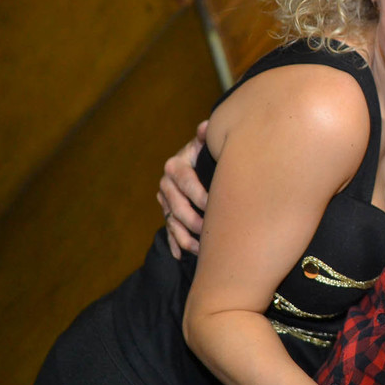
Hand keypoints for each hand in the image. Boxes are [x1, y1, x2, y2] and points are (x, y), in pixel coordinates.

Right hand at [157, 121, 208, 258]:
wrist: (198, 159)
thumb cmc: (208, 152)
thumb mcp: (207, 144)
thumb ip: (206, 138)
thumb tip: (205, 127)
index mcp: (176, 166)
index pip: (186, 183)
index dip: (201, 196)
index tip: (218, 209)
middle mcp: (167, 184)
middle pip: (177, 207)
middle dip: (194, 222)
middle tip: (212, 234)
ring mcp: (166, 201)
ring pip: (172, 223)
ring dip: (186, 239)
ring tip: (203, 250)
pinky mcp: (168, 213)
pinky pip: (169, 232)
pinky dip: (176, 245)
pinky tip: (182, 257)